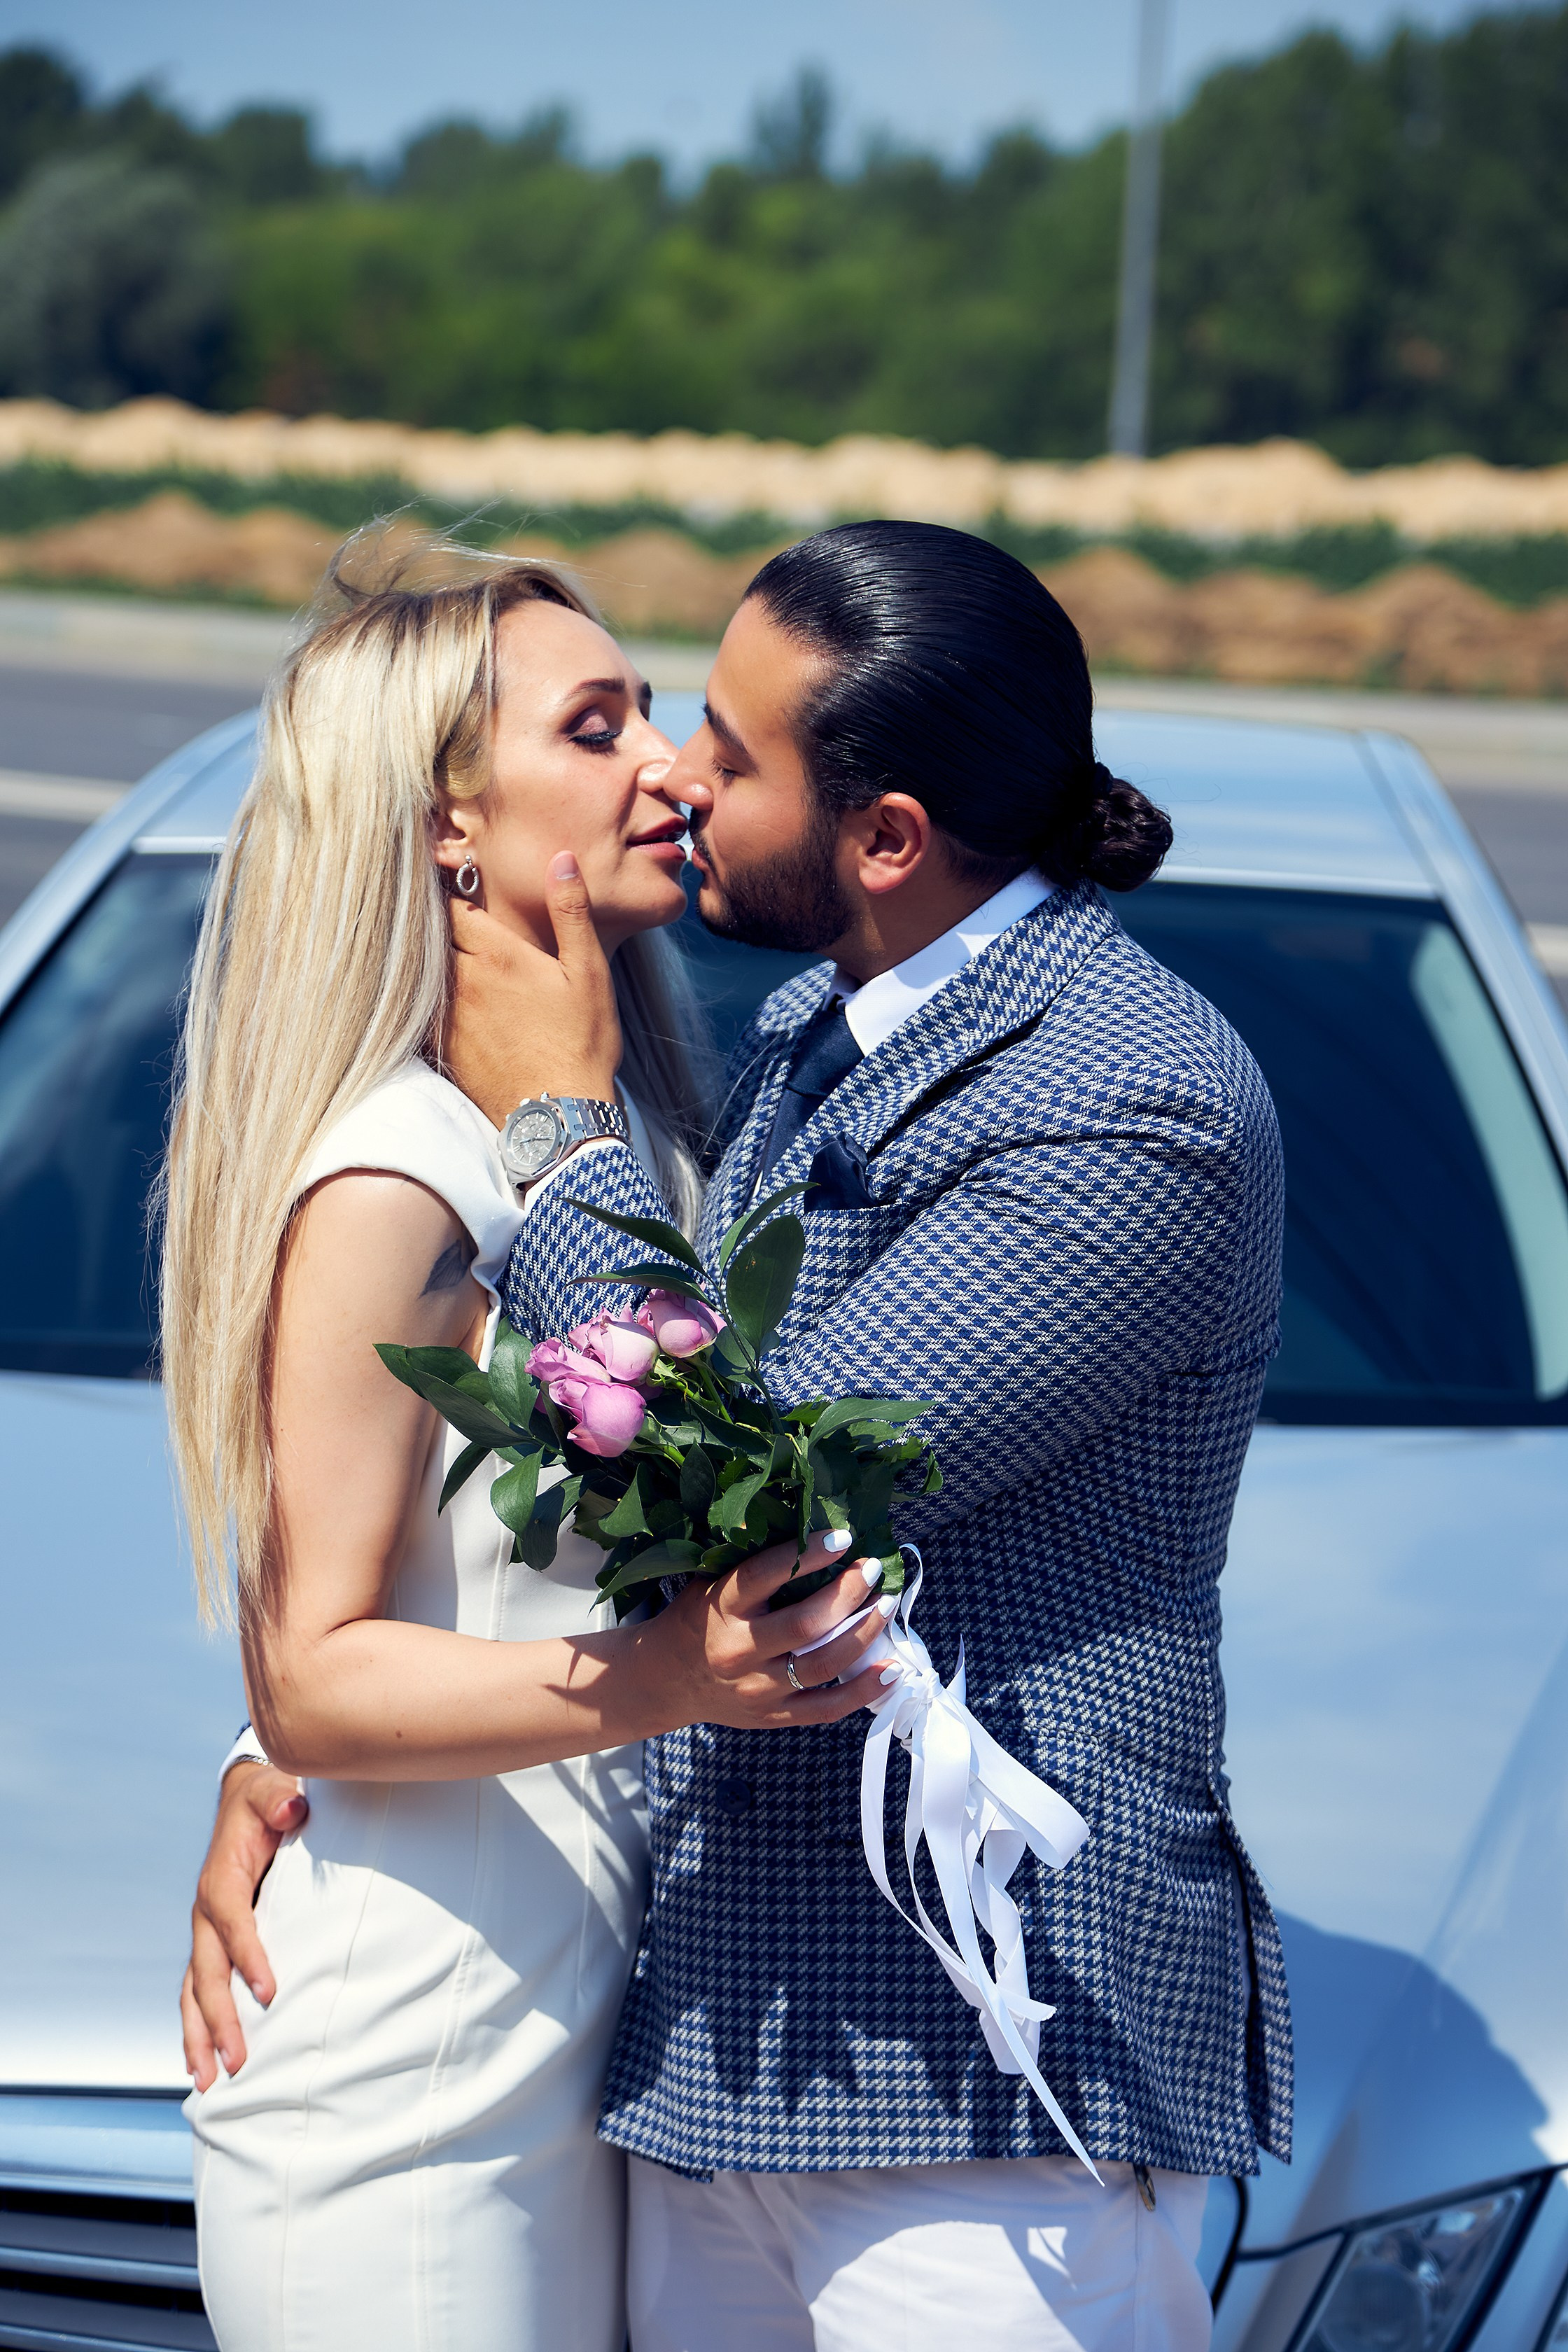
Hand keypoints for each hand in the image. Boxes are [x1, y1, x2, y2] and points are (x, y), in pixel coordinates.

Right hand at [181, 1762, 307, 2089]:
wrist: (246, 1804)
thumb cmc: (265, 1801)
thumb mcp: (274, 1792)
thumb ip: (282, 1799)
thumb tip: (292, 1809)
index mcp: (222, 1879)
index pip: (232, 1921)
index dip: (248, 1955)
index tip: (268, 1992)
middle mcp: (206, 1912)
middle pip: (207, 1972)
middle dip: (219, 2018)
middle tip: (237, 2061)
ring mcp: (205, 1934)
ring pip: (194, 1992)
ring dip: (200, 2036)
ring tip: (209, 2081)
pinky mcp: (212, 1945)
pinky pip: (197, 1991)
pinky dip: (197, 2027)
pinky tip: (201, 2062)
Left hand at [446, 854, 622, 1126]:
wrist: (559, 1118)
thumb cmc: (581, 1044)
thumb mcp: (590, 972)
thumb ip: (572, 911)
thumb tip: (561, 858)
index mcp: (497, 954)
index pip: (453, 905)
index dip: (452, 890)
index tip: (454, 879)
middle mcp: (463, 981)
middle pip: (433, 936)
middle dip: (441, 923)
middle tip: (450, 914)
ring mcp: (448, 1016)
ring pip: (426, 972)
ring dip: (434, 959)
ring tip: (447, 953)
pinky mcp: (443, 1047)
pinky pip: (424, 1010)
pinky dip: (432, 998)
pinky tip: (449, 1000)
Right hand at [650, 1530, 898, 1731]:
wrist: (665, 1681)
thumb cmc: (696, 1619)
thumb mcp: (708, 1582)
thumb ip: (747, 1561)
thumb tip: (803, 1521)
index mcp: (721, 1607)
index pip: (766, 1575)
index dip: (807, 1555)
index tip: (843, 1536)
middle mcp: (739, 1649)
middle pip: (806, 1624)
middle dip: (848, 1593)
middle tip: (871, 1569)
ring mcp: (758, 1688)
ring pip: (823, 1663)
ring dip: (864, 1633)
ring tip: (886, 1605)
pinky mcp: (774, 1716)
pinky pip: (826, 1708)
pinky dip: (863, 1689)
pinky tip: (890, 1668)